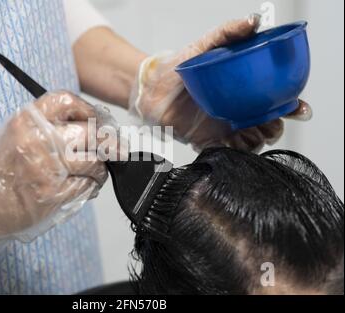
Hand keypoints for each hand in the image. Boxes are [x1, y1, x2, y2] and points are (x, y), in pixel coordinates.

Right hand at [0, 91, 109, 280]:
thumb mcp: (14, 134)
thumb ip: (47, 126)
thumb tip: (91, 124)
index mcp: (26, 119)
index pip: (68, 101)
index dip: (89, 110)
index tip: (99, 120)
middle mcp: (38, 139)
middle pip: (91, 132)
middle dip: (107, 142)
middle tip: (114, 149)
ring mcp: (46, 168)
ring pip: (94, 162)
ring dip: (101, 169)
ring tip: (95, 172)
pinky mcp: (52, 194)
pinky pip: (86, 186)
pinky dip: (91, 187)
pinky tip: (84, 187)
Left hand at [130, 15, 311, 152]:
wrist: (150, 87)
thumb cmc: (178, 67)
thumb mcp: (204, 45)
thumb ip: (228, 32)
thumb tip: (254, 21)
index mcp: (242, 92)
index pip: (275, 101)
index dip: (291, 108)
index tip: (298, 109)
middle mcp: (236, 112)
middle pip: (268, 126)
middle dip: (275, 128)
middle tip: (267, 122)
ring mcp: (222, 128)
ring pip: (251, 142)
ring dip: (256, 142)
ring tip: (247, 133)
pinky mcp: (206, 142)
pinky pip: (226, 154)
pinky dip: (232, 153)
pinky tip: (229, 144)